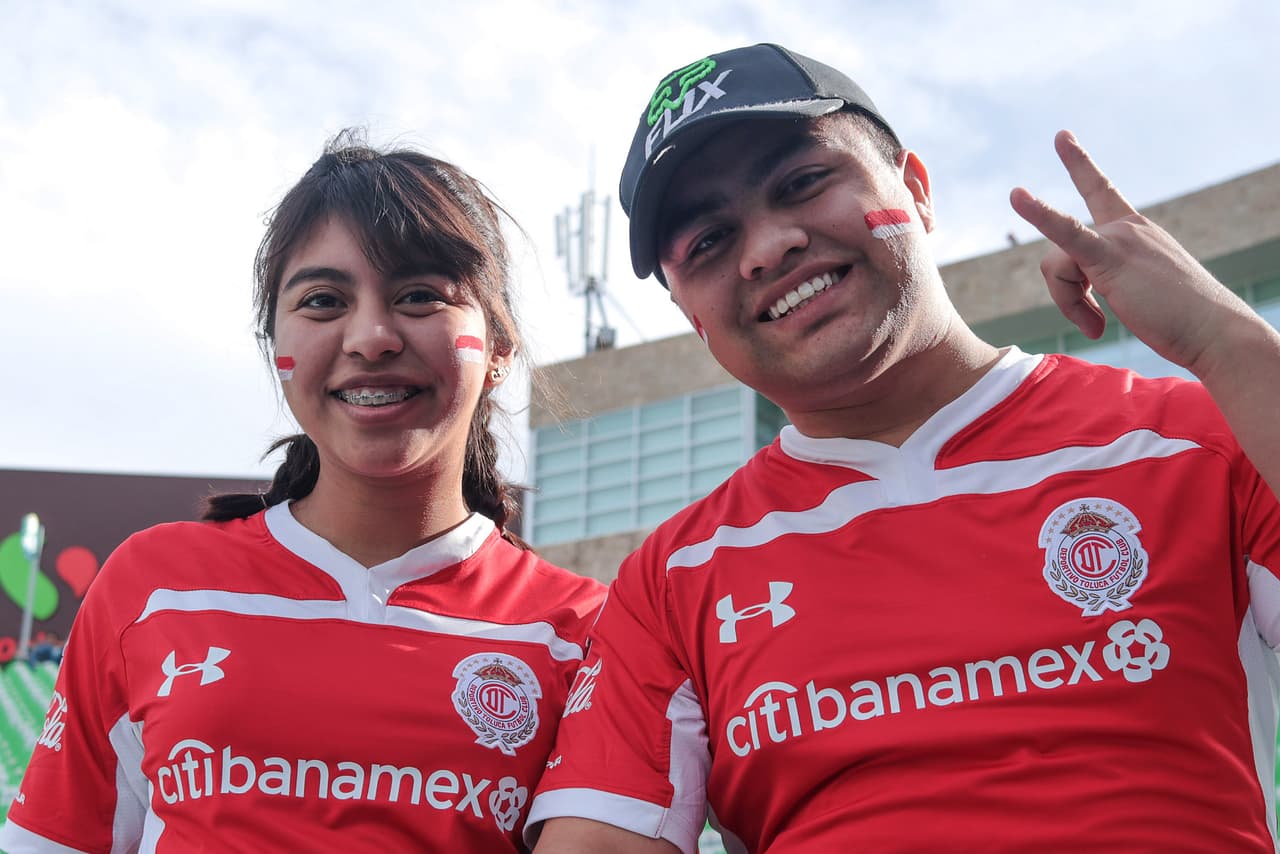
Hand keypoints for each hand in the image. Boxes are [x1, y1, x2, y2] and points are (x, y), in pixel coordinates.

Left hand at [1009, 130, 1248, 377]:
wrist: (1214, 330)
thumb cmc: (1184, 322)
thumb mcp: (1144, 295)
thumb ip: (1111, 290)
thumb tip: (1088, 314)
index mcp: (1136, 230)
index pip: (1101, 191)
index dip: (1080, 164)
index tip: (1062, 137)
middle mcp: (1127, 226)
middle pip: (1062, 250)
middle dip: (1066, 292)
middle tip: (1089, 309)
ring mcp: (1119, 237)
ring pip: (1058, 267)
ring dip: (1070, 306)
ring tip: (1098, 327)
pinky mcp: (1111, 257)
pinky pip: (1064, 233)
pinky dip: (1039, 214)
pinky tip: (1018, 196)